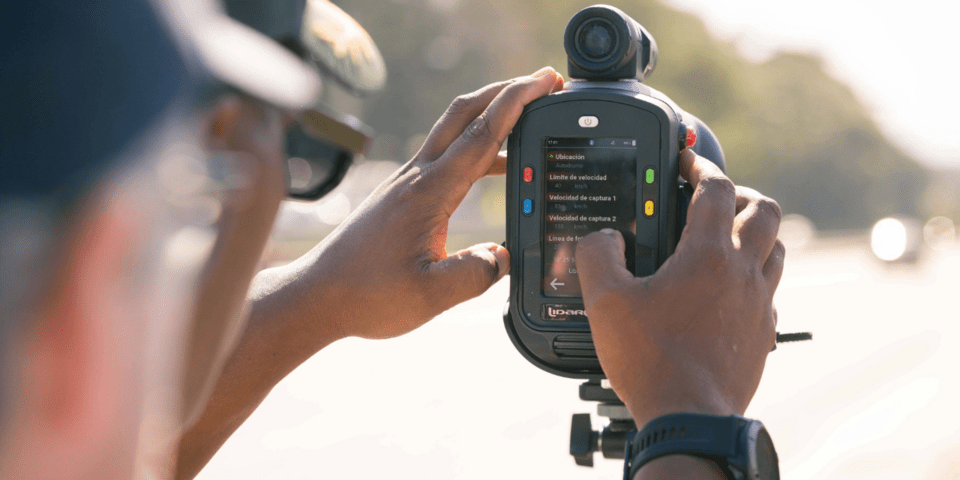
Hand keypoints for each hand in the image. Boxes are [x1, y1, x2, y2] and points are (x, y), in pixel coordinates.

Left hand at [288, 67, 563, 339]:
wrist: (317, 296)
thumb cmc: (366, 295)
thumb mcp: (430, 296)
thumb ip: (476, 274)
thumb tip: (505, 256)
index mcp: (429, 193)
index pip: (481, 134)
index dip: (516, 102)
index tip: (543, 81)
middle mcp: (416, 177)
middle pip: (464, 113)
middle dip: (505, 91)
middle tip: (541, 84)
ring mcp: (405, 182)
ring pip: (453, 132)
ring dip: (490, 117)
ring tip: (528, 125)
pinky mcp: (400, 194)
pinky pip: (444, 157)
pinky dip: (475, 149)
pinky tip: (493, 168)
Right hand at [574, 149, 783, 427]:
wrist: (690, 418)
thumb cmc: (652, 361)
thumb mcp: (605, 303)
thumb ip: (597, 256)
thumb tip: (601, 237)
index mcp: (707, 255)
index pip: (715, 188)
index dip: (701, 165)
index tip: (687, 161)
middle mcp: (742, 273)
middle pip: (763, 210)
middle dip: (740, 194)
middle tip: (714, 198)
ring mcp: (758, 303)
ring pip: (776, 248)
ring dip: (754, 233)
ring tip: (726, 237)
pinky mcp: (762, 332)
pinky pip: (769, 290)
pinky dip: (754, 276)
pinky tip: (729, 289)